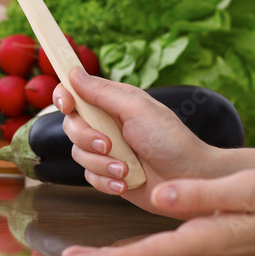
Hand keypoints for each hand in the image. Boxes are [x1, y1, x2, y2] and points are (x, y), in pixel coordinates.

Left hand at [51, 169, 254, 255]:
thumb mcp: (246, 190)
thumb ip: (201, 195)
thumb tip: (161, 198)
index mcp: (204, 240)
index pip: (151, 254)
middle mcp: (194, 252)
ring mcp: (194, 252)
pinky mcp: (194, 245)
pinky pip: (150, 253)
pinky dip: (122, 255)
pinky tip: (104, 254)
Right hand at [54, 68, 215, 216]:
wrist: (190, 180)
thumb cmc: (170, 140)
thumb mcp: (136, 109)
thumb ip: (102, 92)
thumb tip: (73, 72)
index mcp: (112, 102)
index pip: (74, 93)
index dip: (64, 97)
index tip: (66, 105)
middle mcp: (106, 124)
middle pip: (71, 126)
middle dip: (87, 139)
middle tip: (109, 145)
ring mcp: (106, 150)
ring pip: (78, 154)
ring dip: (101, 164)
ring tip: (126, 170)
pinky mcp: (108, 174)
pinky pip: (90, 177)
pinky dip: (106, 182)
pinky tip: (125, 183)